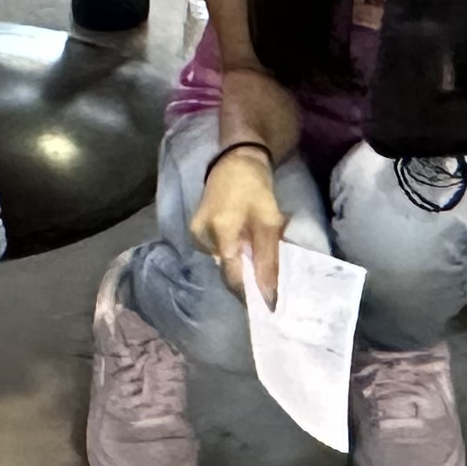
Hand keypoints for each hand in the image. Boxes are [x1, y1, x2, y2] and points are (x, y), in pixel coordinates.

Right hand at [190, 142, 287, 305]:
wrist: (235, 160)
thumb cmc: (255, 188)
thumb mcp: (269, 222)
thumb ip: (268, 260)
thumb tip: (270, 296)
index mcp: (220, 234)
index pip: (233, 278)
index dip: (250, 294)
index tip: (268, 305)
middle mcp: (202, 237)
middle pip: (227, 271)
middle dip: (247, 276)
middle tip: (268, 278)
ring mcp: (196, 234)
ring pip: (223, 261)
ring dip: (240, 261)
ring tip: (257, 252)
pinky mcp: (196, 230)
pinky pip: (217, 251)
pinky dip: (233, 250)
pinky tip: (244, 240)